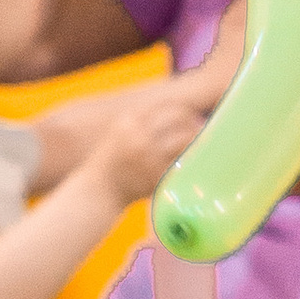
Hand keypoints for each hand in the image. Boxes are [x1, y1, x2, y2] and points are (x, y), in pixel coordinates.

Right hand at [91, 76, 209, 204]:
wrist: (98, 191)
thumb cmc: (112, 162)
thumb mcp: (120, 133)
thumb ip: (142, 122)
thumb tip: (176, 113)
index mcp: (129, 121)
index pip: (165, 107)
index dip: (183, 111)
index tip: (192, 117)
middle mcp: (138, 135)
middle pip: (178, 118)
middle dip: (193, 122)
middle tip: (202, 129)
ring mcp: (147, 155)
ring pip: (183, 139)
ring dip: (195, 140)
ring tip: (201, 144)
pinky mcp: (154, 175)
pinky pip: (180, 163)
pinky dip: (188, 160)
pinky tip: (193, 162)